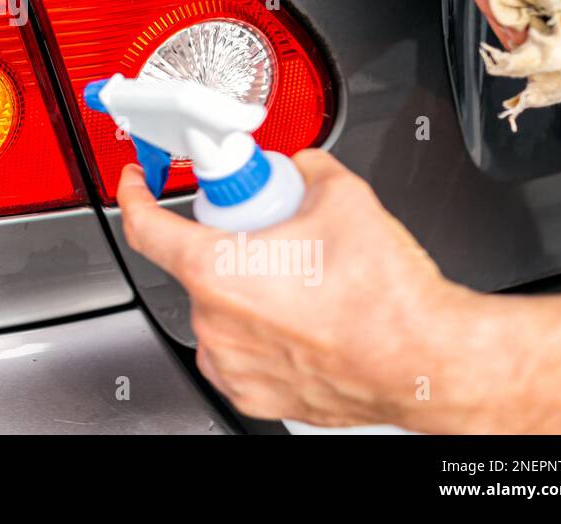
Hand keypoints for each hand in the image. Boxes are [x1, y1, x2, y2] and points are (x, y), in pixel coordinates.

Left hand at [116, 151, 471, 428]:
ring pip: (220, 309)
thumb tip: (303, 166)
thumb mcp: (342, 195)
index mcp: (216, 269)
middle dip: (230, 245)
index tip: (136, 185)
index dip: (135, 196)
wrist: (425, 361)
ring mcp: (231, 363)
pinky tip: (299, 321)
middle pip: (198, 265)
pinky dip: (259, 334)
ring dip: (247, 292)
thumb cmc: (385, 298)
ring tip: (301, 286)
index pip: (145, 226)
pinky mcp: (253, 394)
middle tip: (273, 239)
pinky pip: (238, 351)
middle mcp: (214, 321)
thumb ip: (307, 167)